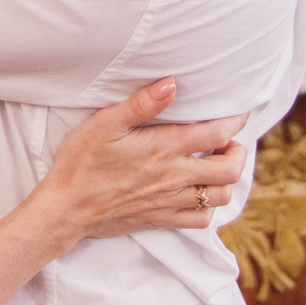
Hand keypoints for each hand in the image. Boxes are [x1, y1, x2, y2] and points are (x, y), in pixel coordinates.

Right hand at [40, 78, 247, 239]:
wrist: (67, 208)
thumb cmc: (82, 160)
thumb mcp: (105, 123)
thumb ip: (141, 103)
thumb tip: (171, 83)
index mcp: (163, 149)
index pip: (216, 134)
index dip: (235, 121)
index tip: (238, 113)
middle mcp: (174, 177)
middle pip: (230, 170)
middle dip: (238, 151)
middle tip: (228, 140)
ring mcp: (170, 202)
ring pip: (222, 196)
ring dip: (227, 179)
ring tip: (216, 164)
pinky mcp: (163, 220)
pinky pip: (202, 220)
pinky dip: (210, 206)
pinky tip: (198, 193)